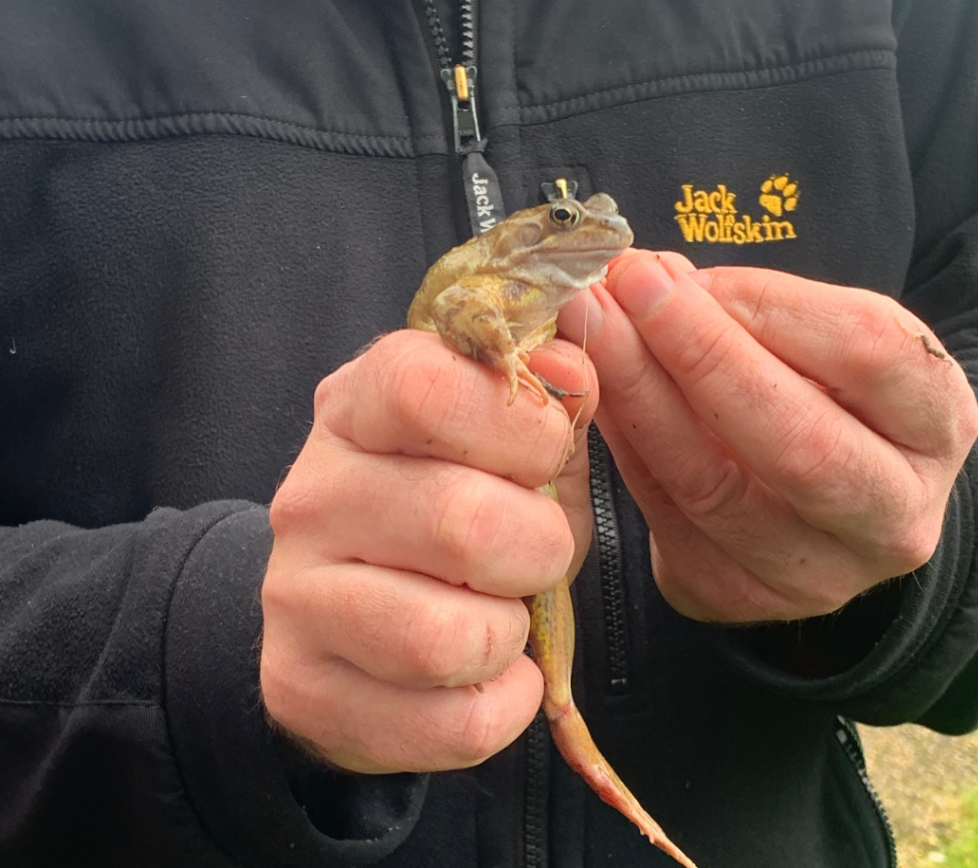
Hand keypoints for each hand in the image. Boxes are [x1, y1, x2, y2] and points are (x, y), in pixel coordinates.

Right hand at [261, 330, 596, 772]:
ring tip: (497, 614)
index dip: (518, 425)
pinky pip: (454, 723)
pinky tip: (483, 673)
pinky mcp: (301, 689)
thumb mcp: (503, 446)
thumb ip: (544, 403)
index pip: (424, 387)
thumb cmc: (451, 511)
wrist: (351, 615)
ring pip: (451, 638)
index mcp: (355, 409)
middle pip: (463, 524)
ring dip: (510, 633)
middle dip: (540, 547)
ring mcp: (293, 595)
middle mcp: (310, 494)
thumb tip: (573, 366)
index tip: (543, 452)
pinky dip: (502, 705)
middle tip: (531, 552)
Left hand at [558, 250, 977, 623]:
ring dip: (637, 398)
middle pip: (797, 442)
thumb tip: (652, 280)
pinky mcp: (740, 595)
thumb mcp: (821, 334)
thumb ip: (754, 306)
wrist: (832, 488)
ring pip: (714, 489)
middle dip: (696, 355)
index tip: (672, 269)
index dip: (762, 304)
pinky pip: (666, 519)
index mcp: (936, 425)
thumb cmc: (826, 388)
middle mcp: (893, 516)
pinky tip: (594, 392)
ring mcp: (818, 573)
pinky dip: (623, 447)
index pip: (867, 354)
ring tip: (589, 331)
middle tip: (620, 293)